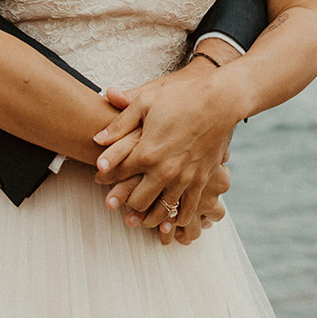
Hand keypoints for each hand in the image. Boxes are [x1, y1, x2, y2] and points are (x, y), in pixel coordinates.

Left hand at [94, 63, 239, 231]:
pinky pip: (187, 210)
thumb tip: (97, 138)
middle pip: (137, 200)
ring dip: (148, 217)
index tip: (99, 178)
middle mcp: (164, 171)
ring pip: (161, 211)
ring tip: (138, 219)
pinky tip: (169, 220)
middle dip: (124, 203)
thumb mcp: (145, 102)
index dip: (106, 177)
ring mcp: (184, 179)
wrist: (219, 101)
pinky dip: (176, 219)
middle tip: (115, 204)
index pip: (118, 172)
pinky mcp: (201, 181)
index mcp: (147, 151)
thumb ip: (120, 123)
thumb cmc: (180, 97)